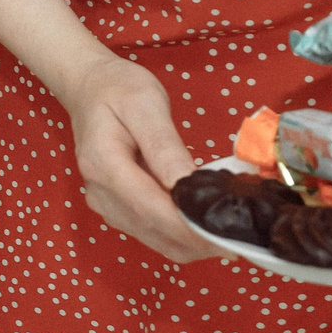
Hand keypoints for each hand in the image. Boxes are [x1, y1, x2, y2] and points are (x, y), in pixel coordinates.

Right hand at [48, 51, 213, 261]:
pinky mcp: (115, 209)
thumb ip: (164, 146)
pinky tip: (205, 225)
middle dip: (198, 241)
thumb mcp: (145, 104)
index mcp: (103, 164)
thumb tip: (186, 186)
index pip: (149, 208)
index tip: (226, 236)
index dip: (188, 228)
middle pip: (153, 231)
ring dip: (192, 244)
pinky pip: (152, 233)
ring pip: (155, 240)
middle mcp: (99, 192)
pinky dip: (180, 237)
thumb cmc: (118, 89)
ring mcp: (105, 204)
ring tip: (229, 232)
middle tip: (241, 240)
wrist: (90, 88)